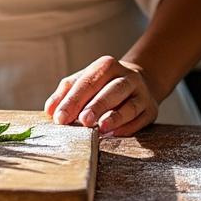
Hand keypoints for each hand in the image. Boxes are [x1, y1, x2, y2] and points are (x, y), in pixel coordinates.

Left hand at [44, 55, 158, 136]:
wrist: (139, 83)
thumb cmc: (102, 84)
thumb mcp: (83, 81)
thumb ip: (65, 93)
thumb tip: (50, 110)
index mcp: (106, 66)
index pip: (87, 82)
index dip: (72, 100)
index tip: (59, 117)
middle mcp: (127, 77)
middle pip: (111, 90)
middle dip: (96, 106)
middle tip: (82, 120)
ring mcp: (141, 93)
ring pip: (129, 105)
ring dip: (115, 117)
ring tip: (100, 128)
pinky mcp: (150, 109)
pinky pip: (140, 119)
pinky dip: (127, 128)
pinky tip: (114, 134)